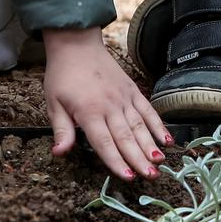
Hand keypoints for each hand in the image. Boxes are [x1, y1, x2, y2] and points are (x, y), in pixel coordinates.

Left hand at [41, 27, 171, 177]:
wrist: (77, 45)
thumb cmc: (63, 76)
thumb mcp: (53, 103)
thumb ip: (61, 130)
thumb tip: (60, 152)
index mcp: (89, 112)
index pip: (104, 142)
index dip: (116, 161)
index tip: (127, 176)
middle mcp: (109, 106)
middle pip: (126, 137)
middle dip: (139, 158)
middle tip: (151, 176)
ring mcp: (124, 98)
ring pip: (140, 126)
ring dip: (151, 145)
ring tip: (160, 161)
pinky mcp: (132, 91)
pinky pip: (148, 110)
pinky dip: (158, 125)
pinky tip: (167, 140)